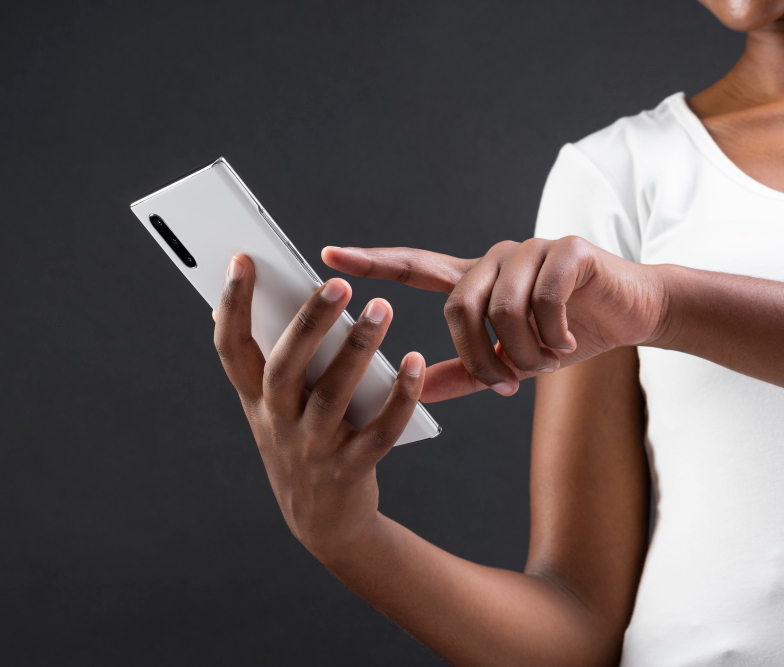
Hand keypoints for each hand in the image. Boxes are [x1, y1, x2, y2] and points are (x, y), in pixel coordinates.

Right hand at [213, 254, 425, 563]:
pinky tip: (414, 363)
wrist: (322, 523)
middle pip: (284, 368)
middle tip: (337, 284)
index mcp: (255, 400)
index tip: (243, 260)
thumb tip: (284, 302)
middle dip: (309, 324)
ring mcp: (313, 449)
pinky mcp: (351, 469)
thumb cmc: (300, 445)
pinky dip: (399, 398)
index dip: (232, 305)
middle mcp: (277, 423)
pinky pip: (379, 432)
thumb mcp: (275, 409)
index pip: (231, 348)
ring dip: (358, 350)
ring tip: (382, 309)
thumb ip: (274, 363)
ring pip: (333, 396)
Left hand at [321, 236, 665, 400]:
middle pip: (457, 306)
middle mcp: (494, 259)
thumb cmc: (564, 334)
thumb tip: (412, 394)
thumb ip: (460, 373)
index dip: (371, 262)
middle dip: (481, 355)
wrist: (632, 314)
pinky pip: (542, 300)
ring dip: (524, 350)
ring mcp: (529, 248)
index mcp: (473, 280)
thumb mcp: (508, 359)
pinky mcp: (565, 249)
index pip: (413, 266)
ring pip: (500, 308)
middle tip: (510, 381)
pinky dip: (553, 336)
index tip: (328, 255)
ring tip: (548, 360)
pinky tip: (568, 344)